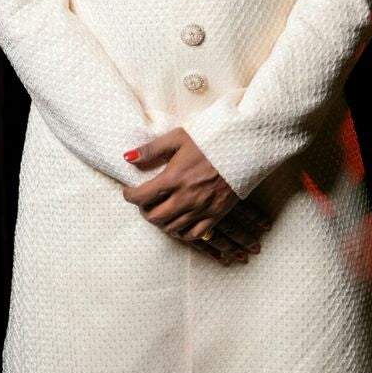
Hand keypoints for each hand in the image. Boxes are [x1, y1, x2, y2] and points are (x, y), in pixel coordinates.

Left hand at [122, 129, 268, 260]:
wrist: (243, 149)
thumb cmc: (209, 141)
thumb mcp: (178, 138)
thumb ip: (152, 149)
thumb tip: (128, 158)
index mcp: (174, 178)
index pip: (142, 196)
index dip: (130, 195)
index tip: (129, 191)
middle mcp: (186, 198)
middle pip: (154, 217)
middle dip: (144, 210)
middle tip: (145, 201)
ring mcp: (201, 209)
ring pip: (171, 228)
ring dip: (161, 221)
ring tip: (161, 209)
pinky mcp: (215, 215)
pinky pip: (193, 234)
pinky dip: (181, 232)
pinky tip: (178, 222)